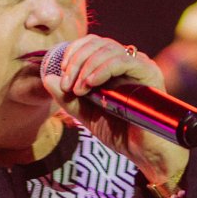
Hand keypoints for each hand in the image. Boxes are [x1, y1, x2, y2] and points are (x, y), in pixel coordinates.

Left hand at [42, 34, 187, 193]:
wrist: (145, 155)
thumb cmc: (121, 135)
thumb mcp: (87, 115)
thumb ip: (68, 98)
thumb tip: (47, 78)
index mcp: (114, 67)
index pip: (92, 44)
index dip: (73, 52)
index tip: (61, 75)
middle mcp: (128, 62)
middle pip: (98, 43)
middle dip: (77, 60)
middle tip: (67, 84)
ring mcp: (140, 65)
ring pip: (109, 48)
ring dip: (86, 66)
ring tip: (78, 89)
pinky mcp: (148, 73)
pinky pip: (123, 61)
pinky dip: (102, 70)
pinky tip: (90, 85)